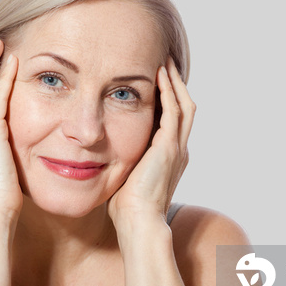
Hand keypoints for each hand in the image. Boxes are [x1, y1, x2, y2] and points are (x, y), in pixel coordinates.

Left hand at [108, 57, 194, 226]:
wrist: (138, 222)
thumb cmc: (126, 208)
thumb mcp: (125, 177)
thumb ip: (122, 162)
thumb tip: (101, 154)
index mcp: (169, 158)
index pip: (172, 120)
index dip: (167, 99)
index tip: (156, 82)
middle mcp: (178, 150)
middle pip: (184, 108)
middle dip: (175, 85)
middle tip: (165, 64)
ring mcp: (176, 148)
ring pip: (183, 105)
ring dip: (174, 83)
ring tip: (165, 63)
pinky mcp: (168, 148)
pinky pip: (173, 111)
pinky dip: (168, 91)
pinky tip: (159, 76)